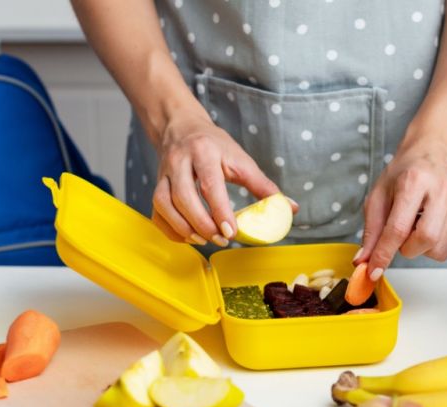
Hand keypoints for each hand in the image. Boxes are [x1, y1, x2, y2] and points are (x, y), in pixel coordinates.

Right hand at [150, 112, 287, 245]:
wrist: (181, 127)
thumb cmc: (215, 146)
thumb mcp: (241, 160)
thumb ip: (264, 186)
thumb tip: (290, 208)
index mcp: (204, 152)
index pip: (210, 184)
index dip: (220, 211)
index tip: (231, 232)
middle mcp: (180, 161)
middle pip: (183, 197)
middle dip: (202, 224)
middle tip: (220, 239)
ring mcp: (163, 173)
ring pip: (163, 204)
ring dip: (183, 228)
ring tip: (203, 239)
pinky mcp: (156, 185)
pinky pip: (156, 212)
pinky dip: (170, 229)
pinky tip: (187, 236)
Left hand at [355, 139, 446, 276]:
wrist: (432, 155)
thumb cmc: (403, 174)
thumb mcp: (378, 196)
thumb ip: (371, 230)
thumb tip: (364, 262)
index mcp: (415, 181)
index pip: (399, 227)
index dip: (384, 253)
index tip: (373, 271)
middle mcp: (442, 192)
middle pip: (426, 239)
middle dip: (407, 248)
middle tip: (399, 235)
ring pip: (437, 249)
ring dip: (418, 248)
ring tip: (414, 226)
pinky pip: (446, 250)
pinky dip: (431, 247)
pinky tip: (426, 226)